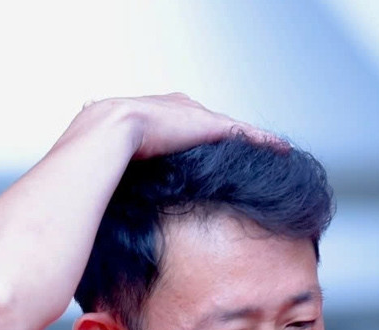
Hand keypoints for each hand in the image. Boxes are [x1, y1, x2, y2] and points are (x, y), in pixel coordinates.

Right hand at [84, 92, 281, 159]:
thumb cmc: (104, 147)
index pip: (183, 122)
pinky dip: (264, 141)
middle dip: (225, 135)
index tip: (201, 145)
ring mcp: (196, 115)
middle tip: (241, 150)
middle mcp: (179, 107)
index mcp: (155, 111)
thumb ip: (115, 161)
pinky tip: (280, 148)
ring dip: (249, 139)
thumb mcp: (112, 154)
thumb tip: (98, 174)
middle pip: (210, 122)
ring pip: (231, 127)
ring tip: (270, 148)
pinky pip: (246, 133)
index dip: (193, 134)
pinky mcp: (211, 126)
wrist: (110, 131)